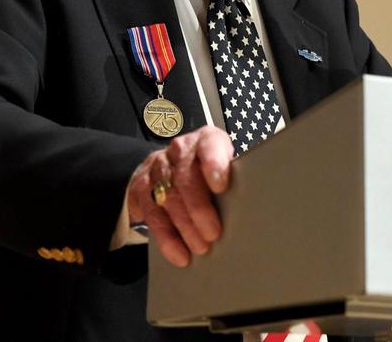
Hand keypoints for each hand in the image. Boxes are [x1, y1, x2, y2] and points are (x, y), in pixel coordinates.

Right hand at [126, 126, 232, 266]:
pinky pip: (151, 214)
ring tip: (199, 248)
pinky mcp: (141, 186)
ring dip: (183, 227)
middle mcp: (179, 150)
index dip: (213, 164)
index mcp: (206, 141)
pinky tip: (178, 252)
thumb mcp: (226, 168)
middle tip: (213, 234)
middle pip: (185, 178)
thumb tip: (249, 211)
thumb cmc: (209, 173)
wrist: (173, 166)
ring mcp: (157, 167)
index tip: (220, 186)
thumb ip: (235, 181)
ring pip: (166, 197)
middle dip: (198, 209)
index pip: (208, 145)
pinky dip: (165, 237)